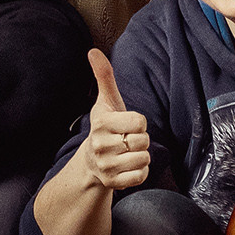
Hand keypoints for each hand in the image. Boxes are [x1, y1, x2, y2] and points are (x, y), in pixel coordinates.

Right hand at [80, 49, 151, 192]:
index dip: (138, 122)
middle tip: (126, 139)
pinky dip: (140, 172)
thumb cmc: (105, 126)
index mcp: (101, 124)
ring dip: (141, 156)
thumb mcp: (106, 101)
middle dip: (140, 139)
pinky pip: (141, 176)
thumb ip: (103, 76)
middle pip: (143, 141)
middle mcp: (101, 146)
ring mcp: (106, 166)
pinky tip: (128, 166)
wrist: (90, 161)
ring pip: (144, 159)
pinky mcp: (113, 183)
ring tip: (126, 152)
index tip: (127, 124)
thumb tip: (93, 51)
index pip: (140, 122)